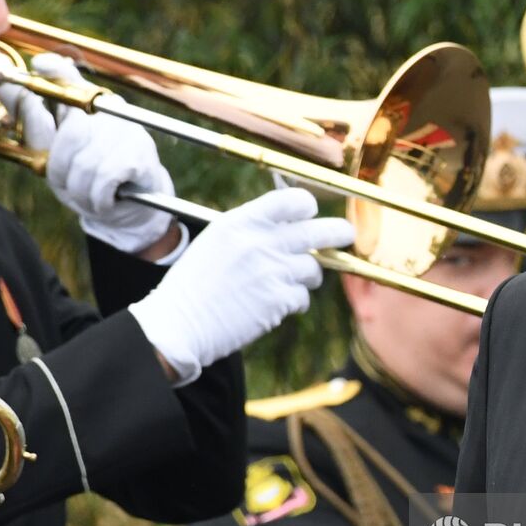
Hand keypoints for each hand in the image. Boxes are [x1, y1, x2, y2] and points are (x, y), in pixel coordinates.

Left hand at [0, 54, 175, 254]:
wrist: (135, 208)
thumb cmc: (89, 179)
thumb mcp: (55, 155)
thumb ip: (34, 123)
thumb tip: (5, 86)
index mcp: (87, 105)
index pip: (70, 76)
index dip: (55, 69)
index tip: (39, 64)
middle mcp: (111, 110)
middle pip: (73, 134)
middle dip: (63, 169)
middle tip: (69, 185)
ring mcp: (129, 130)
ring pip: (86, 164)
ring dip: (81, 191)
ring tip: (89, 196)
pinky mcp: (140, 153)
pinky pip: (103, 179)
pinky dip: (98, 198)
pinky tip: (105, 201)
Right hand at [127, 187, 354, 380]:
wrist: (179, 325)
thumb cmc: (194, 285)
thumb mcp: (216, 241)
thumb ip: (250, 229)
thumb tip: (287, 224)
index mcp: (242, 222)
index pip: (292, 201)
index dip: (307, 206)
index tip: (311, 213)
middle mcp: (260, 242)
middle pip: (319, 231)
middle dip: (339, 232)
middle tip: (346, 234)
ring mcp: (272, 272)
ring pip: (313, 269)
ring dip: (308, 276)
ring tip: (290, 283)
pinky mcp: (278, 301)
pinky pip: (302, 297)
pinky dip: (294, 302)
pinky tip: (276, 305)